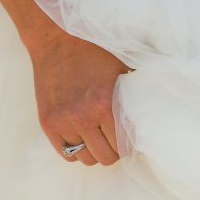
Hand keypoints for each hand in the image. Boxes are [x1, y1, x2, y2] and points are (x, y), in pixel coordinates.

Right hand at [24, 20, 132, 165]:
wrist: (56, 41)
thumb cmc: (92, 52)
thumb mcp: (120, 68)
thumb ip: (134, 93)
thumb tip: (152, 109)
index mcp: (105, 105)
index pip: (124, 144)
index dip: (129, 144)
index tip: (130, 138)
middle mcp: (83, 118)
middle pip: (106, 157)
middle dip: (114, 150)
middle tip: (114, 139)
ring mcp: (63, 123)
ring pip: (86, 158)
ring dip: (94, 151)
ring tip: (97, 137)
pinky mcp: (48, 125)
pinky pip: (66, 154)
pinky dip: (76, 150)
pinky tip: (82, 137)